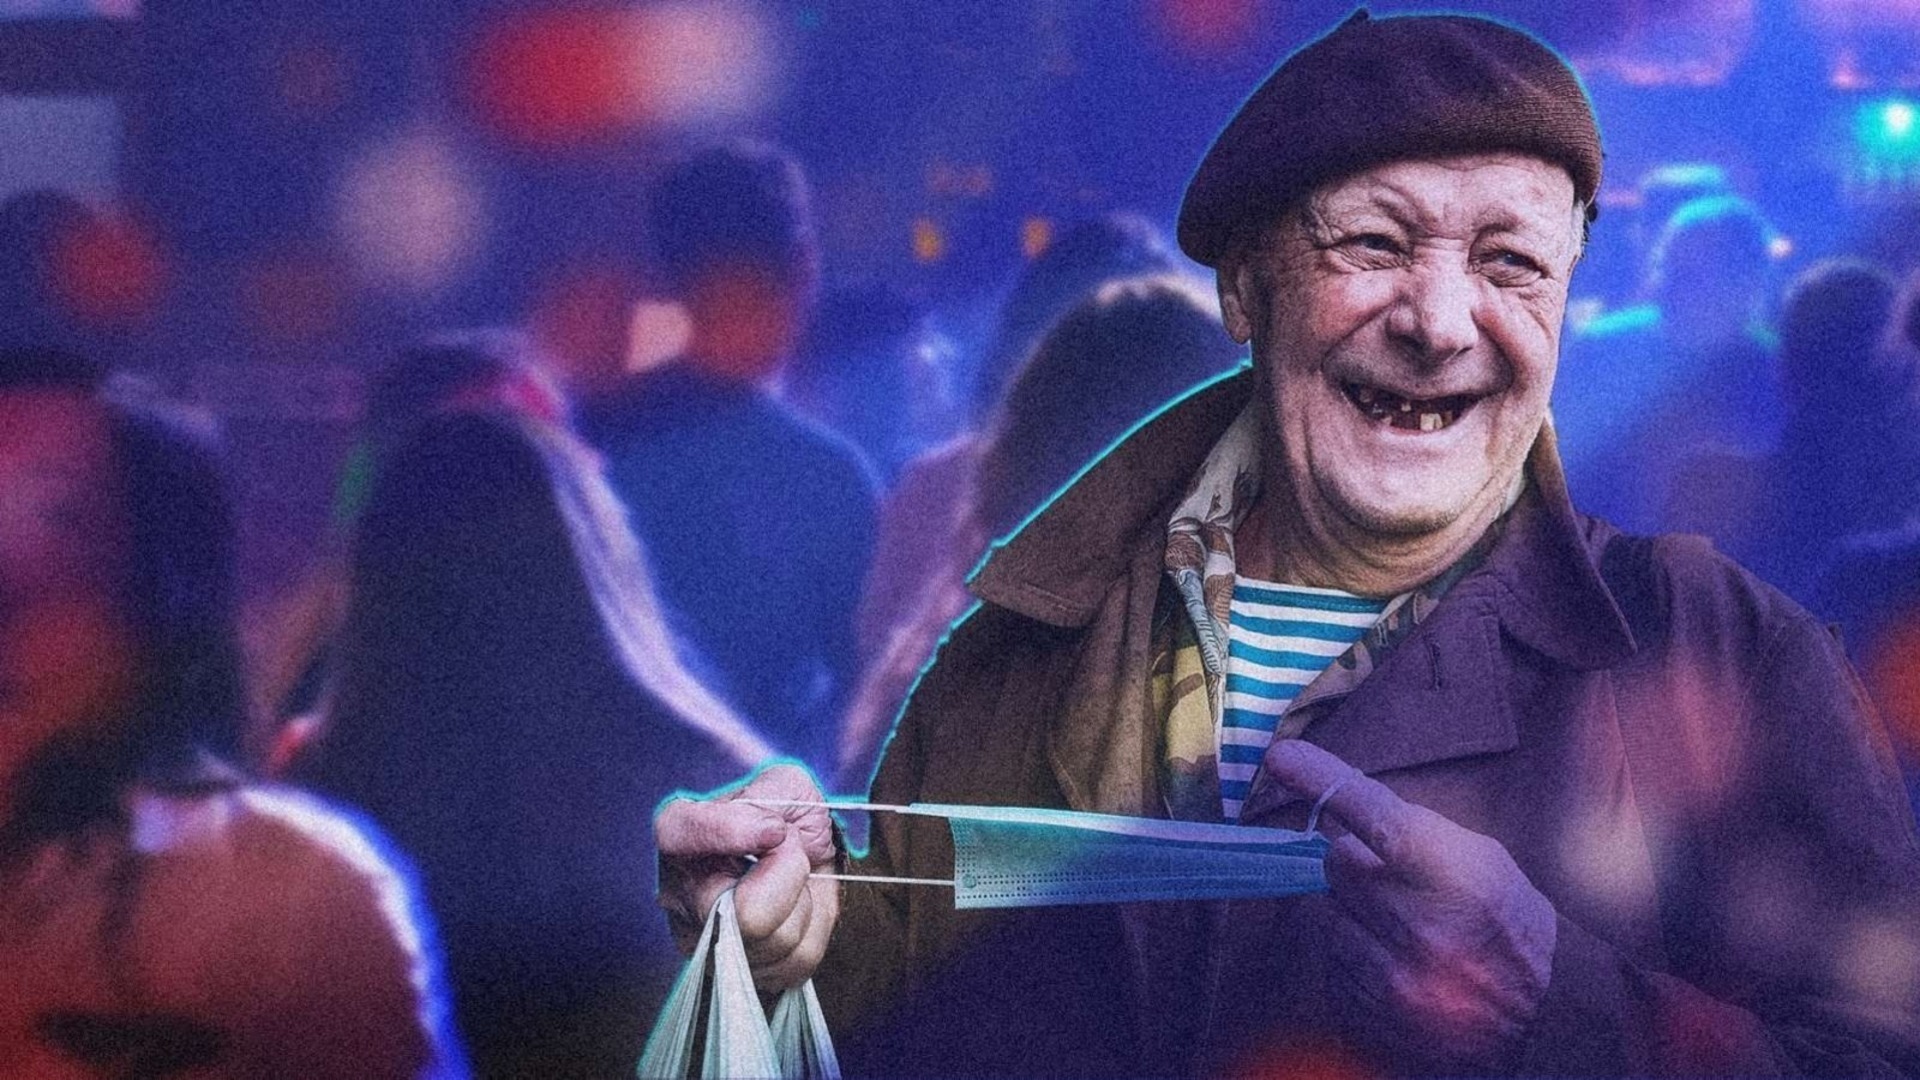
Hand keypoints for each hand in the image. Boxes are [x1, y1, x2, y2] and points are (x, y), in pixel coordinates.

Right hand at [654, 763, 839, 991]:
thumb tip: (769, 836)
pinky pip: (798, 960)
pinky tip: (799, 906)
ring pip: (779, 939)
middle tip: (792, 850)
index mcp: (678, 835)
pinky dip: (815, 927)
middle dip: (790, 874)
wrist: (803, 849)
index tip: (774, 828)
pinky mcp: (745, 972)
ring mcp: (707, 942)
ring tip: (794, 879)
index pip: (682, 834)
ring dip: (806, 900)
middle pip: (745, 912)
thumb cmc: (785, 815)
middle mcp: (681, 895)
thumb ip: (768, 799)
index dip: (731, 831)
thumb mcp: (781, 785)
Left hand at [1264, 740, 1555, 1069]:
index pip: (1380, 821)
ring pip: (1326, 915)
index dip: (1327, 784)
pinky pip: (1331, 964)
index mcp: (1462, 883)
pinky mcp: (1371, 1017)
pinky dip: (1353, 956)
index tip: (1283, 758)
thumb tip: (1336, 801)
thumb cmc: (1507, 921)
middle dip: (1355, 863)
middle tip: (1392, 880)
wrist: (1543, 1015)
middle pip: (1337, 864)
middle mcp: (1425, 935)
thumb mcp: (1482, 861)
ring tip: (1400, 930)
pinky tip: (1396, 964)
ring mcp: (1395, 984)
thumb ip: (1413, 831)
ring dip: (1351, 913)